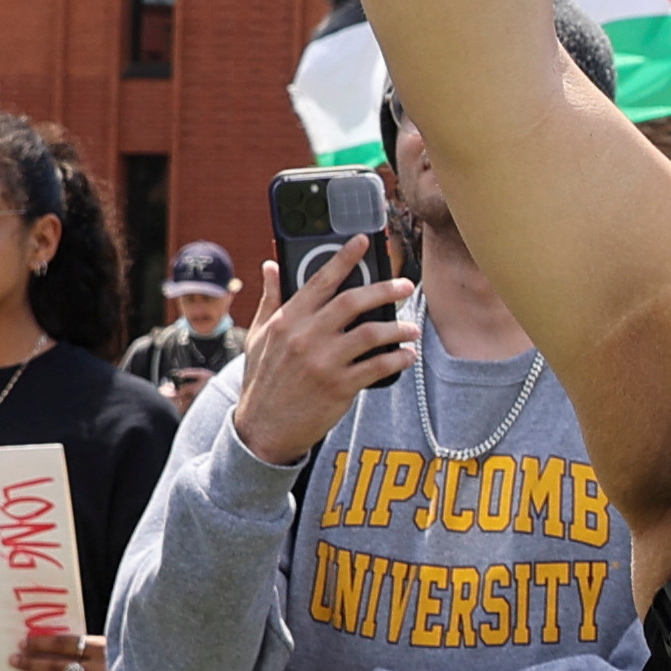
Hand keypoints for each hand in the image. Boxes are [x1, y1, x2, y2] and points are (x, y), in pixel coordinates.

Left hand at [14, 631, 125, 670]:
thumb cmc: (129, 663)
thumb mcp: (114, 647)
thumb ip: (88, 647)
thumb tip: (50, 645)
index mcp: (103, 650)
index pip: (65, 644)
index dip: (42, 643)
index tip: (22, 643)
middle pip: (57, 666)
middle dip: (31, 663)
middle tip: (13, 661)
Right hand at [225, 246, 415, 470]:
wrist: (262, 429)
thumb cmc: (263, 379)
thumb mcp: (259, 337)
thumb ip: (270, 299)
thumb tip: (271, 265)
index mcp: (287, 320)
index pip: (320, 280)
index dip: (344, 258)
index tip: (364, 241)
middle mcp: (305, 337)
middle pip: (352, 301)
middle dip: (384, 289)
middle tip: (406, 285)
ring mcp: (323, 362)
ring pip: (371, 333)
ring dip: (397, 327)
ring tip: (411, 327)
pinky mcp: (339, 387)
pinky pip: (377, 366)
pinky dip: (397, 358)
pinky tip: (407, 355)